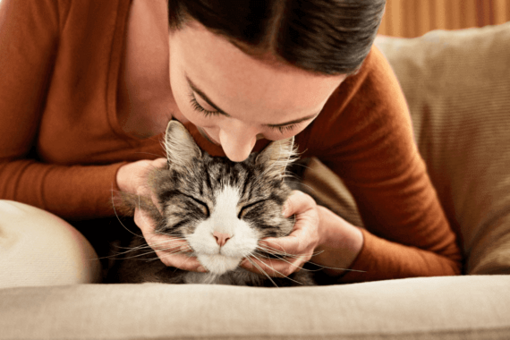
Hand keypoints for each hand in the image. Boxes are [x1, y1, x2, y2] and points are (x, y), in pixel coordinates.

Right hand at [116, 158, 206, 272]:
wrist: (143, 176)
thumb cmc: (150, 174)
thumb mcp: (154, 175)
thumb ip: (161, 185)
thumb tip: (168, 196)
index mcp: (145, 218)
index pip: (156, 239)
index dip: (173, 244)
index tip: (191, 245)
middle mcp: (151, 230)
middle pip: (165, 254)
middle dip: (185, 261)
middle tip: (206, 263)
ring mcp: (159, 233)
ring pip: (171, 256)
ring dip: (190, 262)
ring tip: (210, 263)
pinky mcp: (170, 234)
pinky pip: (179, 251)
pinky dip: (192, 256)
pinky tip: (208, 256)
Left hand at [240, 190, 320, 276]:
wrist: (315, 225)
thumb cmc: (307, 212)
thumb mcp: (304, 201)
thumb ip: (294, 202)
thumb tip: (283, 210)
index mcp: (308, 237)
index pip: (294, 245)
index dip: (278, 246)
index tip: (262, 242)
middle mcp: (303, 253)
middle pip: (285, 266)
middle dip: (264, 265)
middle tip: (244, 259)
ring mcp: (295, 261)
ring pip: (278, 271)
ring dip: (259, 269)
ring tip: (241, 261)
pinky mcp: (287, 263)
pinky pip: (274, 270)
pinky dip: (260, 268)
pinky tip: (245, 261)